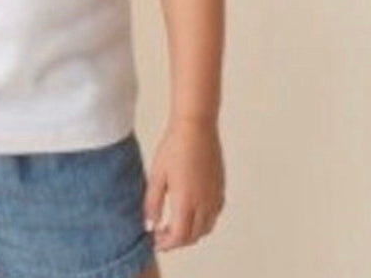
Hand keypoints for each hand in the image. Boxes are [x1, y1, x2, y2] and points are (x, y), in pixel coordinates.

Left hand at [143, 117, 224, 251]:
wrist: (196, 126)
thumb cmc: (174, 146)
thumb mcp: (157, 174)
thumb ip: (152, 202)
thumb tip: (149, 225)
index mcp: (186, 202)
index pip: (178, 237)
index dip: (166, 243)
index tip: (155, 240)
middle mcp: (204, 204)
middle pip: (193, 236)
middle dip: (177, 241)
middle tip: (162, 235)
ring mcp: (215, 196)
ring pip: (206, 228)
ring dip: (191, 233)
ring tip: (175, 225)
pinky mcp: (220, 187)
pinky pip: (214, 215)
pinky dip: (203, 221)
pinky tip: (192, 211)